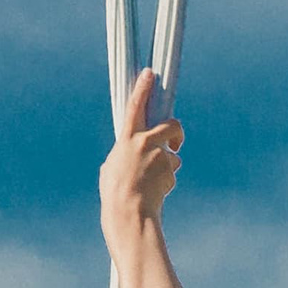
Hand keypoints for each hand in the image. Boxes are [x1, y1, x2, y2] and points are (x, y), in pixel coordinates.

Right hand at [98, 67, 182, 243]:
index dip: (142, 88)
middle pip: (172, 126)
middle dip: (176, 133)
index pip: (135, 106)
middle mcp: (144, 142)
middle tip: (176, 143)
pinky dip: (166, 182)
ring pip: (173, 156)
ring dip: (167, 167)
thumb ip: (124, 154)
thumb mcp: (111, 168)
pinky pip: (172, 173)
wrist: (128, 214)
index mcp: (126, 139)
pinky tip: (155, 193)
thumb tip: (132, 153)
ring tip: (152, 184)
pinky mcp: (169, 170)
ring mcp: (159, 155)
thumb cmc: (115, 194)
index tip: (150, 73)